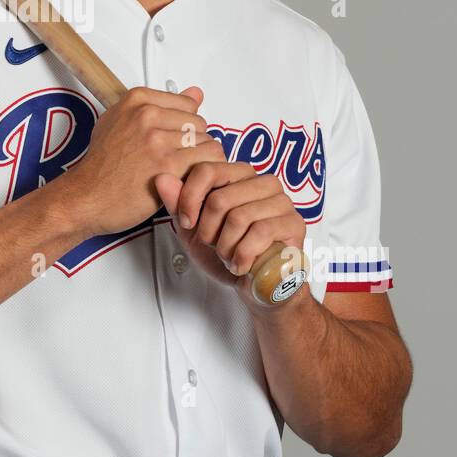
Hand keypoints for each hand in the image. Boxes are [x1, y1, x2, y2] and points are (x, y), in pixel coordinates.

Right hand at [52, 85, 226, 237]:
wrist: (86, 197)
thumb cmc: (100, 166)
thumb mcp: (120, 122)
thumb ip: (160, 105)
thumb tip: (195, 93)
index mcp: (137, 100)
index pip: (189, 103)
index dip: (184, 126)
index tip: (173, 140)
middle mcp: (147, 115)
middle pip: (199, 124)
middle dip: (193, 145)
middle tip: (175, 161)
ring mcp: (157, 139)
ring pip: (206, 142)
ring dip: (198, 161)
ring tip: (179, 173)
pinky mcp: (167, 164)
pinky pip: (206, 161)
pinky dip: (200, 175)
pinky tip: (184, 182)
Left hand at [154, 161, 306, 293]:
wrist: (255, 287)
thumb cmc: (226, 253)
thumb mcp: (193, 229)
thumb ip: (177, 203)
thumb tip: (161, 178)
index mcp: (239, 175)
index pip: (206, 170)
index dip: (189, 199)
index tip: (186, 223)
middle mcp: (263, 181)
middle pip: (220, 198)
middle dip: (209, 231)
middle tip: (214, 246)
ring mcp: (283, 201)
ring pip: (239, 217)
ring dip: (226, 247)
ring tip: (228, 256)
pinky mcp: (295, 223)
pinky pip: (261, 233)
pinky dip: (243, 255)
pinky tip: (241, 265)